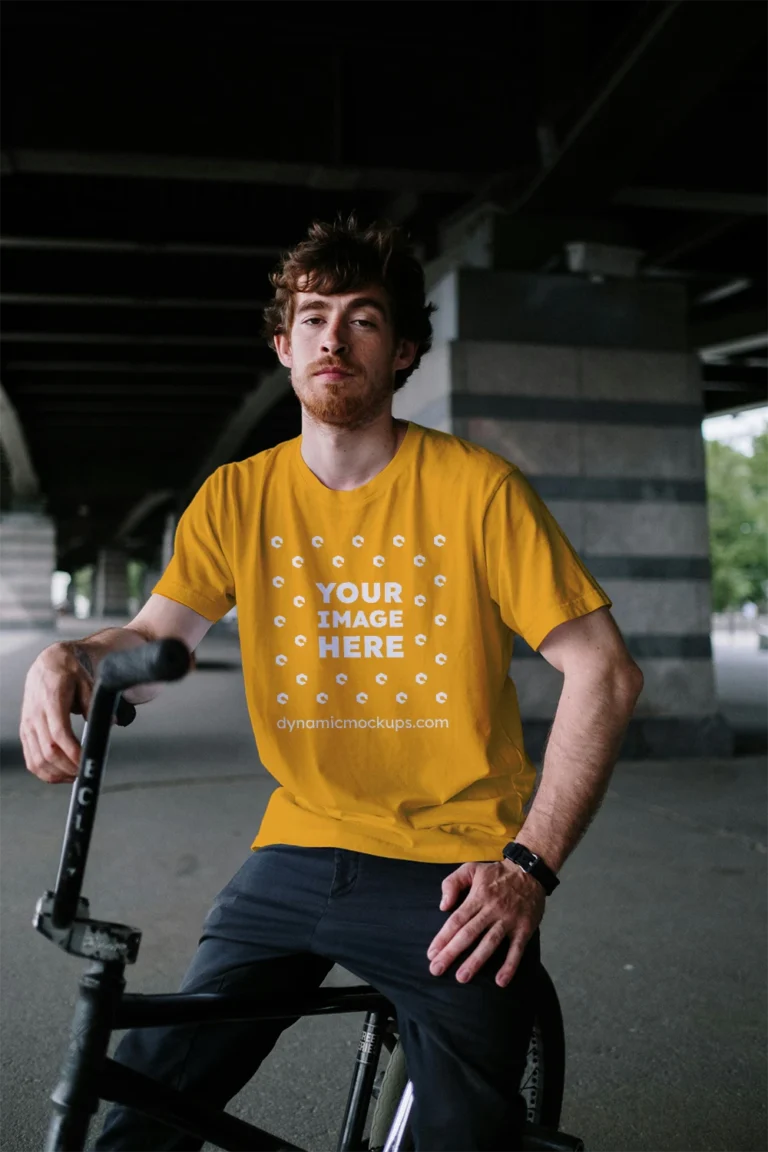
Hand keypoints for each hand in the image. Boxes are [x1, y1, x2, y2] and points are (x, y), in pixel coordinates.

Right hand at [20, 643, 91, 782]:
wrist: (48, 664)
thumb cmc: (68, 671)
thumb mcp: (87, 681)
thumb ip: (94, 704)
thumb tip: (110, 723)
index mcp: (51, 701)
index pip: (59, 734)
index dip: (73, 752)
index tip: (86, 761)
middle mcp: (35, 715)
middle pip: (48, 751)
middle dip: (68, 767)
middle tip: (85, 771)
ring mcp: (28, 725)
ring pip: (37, 760)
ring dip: (56, 773)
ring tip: (75, 775)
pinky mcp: (26, 732)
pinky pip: (30, 759)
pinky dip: (44, 772)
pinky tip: (59, 773)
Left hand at [426, 860, 544, 987]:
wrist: (530, 871)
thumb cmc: (496, 873)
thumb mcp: (471, 868)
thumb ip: (452, 883)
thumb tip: (443, 906)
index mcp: (477, 896)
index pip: (456, 920)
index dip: (443, 937)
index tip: (431, 954)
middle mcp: (491, 909)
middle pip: (469, 933)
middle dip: (452, 953)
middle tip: (437, 970)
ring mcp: (509, 920)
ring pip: (490, 943)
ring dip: (476, 961)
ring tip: (462, 977)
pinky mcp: (524, 928)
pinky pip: (517, 949)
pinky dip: (509, 965)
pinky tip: (500, 981)